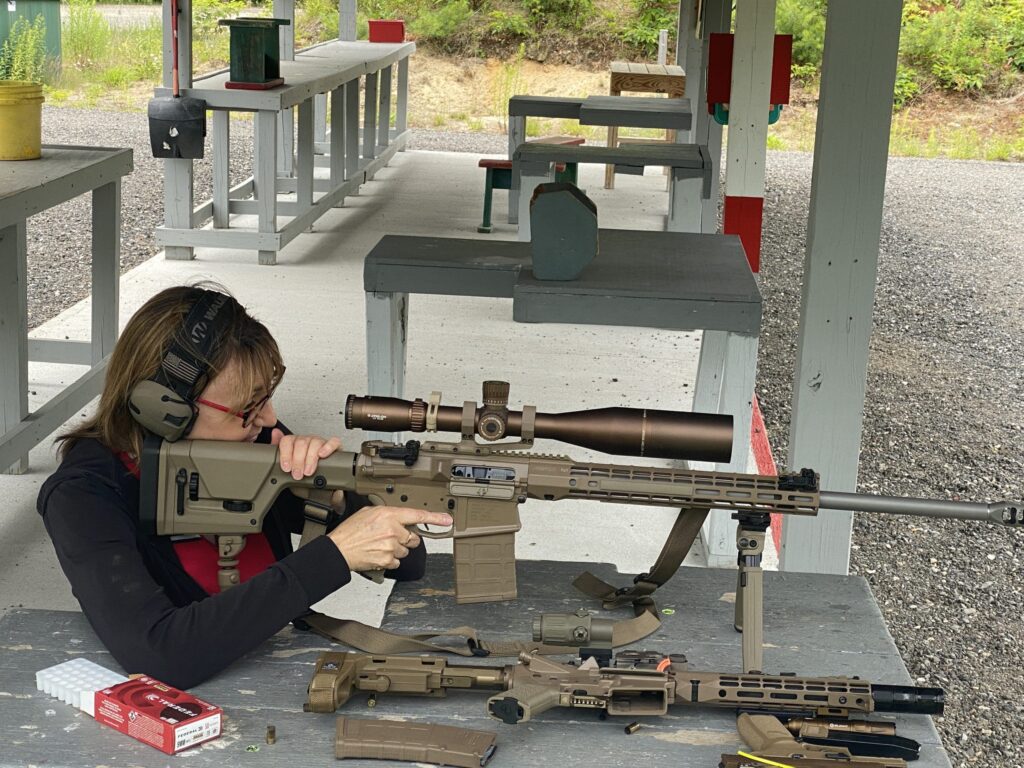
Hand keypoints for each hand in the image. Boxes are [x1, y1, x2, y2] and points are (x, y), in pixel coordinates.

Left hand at [271, 429, 341, 480]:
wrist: (318, 484)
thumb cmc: (303, 473)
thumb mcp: (288, 466)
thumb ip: (278, 452)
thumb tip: (274, 433)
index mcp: (294, 443)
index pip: (287, 440)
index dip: (286, 454)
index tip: (286, 467)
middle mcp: (307, 440)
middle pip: (301, 443)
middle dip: (298, 461)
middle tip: (297, 474)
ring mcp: (320, 442)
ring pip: (315, 443)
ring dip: (310, 458)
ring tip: (308, 471)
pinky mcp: (334, 446)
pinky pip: (333, 442)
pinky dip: (327, 448)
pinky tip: (322, 455)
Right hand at [328, 507, 453, 571]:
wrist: (338, 549)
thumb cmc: (350, 531)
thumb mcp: (368, 512)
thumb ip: (386, 513)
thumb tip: (396, 518)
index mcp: (389, 514)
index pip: (417, 515)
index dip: (435, 518)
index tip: (448, 520)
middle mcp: (393, 530)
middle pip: (413, 538)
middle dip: (406, 538)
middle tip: (391, 537)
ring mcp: (392, 546)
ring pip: (405, 551)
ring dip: (396, 549)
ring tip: (379, 546)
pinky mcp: (388, 560)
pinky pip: (398, 562)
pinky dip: (390, 560)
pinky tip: (378, 554)